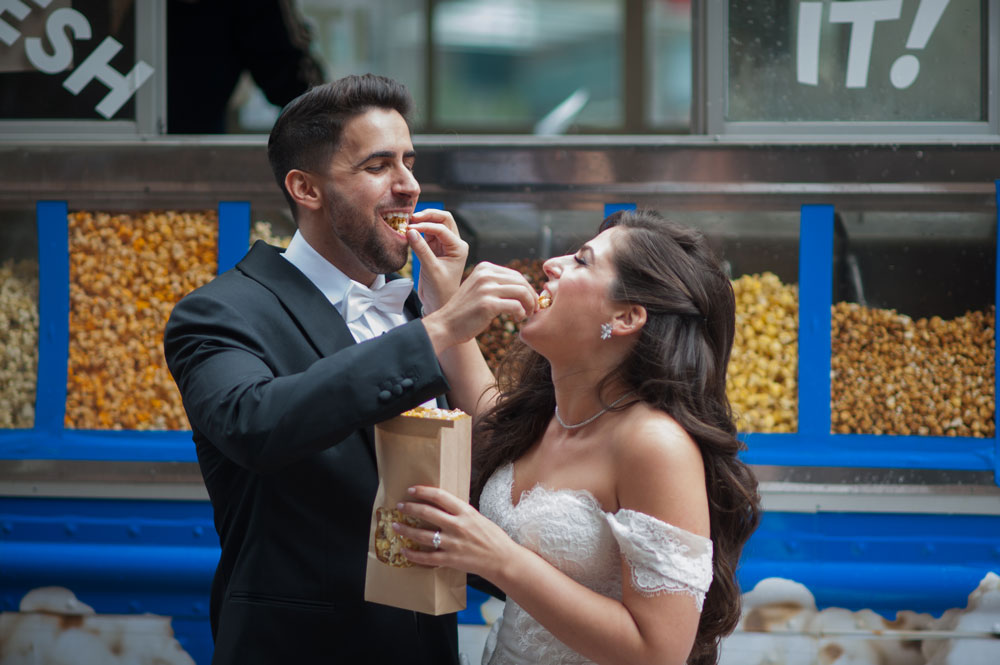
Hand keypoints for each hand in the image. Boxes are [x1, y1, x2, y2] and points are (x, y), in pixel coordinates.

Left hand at [394, 485, 514, 581]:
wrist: (502, 559)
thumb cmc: (493, 537)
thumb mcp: (477, 517)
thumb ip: (460, 513)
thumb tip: (443, 507)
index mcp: (465, 512)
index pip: (439, 496)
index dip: (423, 491)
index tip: (411, 490)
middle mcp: (457, 525)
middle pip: (427, 513)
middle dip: (410, 508)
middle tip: (399, 506)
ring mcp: (452, 543)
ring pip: (422, 535)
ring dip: (406, 530)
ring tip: (395, 526)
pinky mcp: (450, 559)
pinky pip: (427, 557)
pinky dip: (413, 554)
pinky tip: (404, 550)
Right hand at [406, 209, 467, 313]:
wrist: (438, 303)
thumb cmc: (440, 290)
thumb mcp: (431, 269)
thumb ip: (421, 249)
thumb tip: (410, 231)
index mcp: (459, 248)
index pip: (442, 229)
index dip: (426, 226)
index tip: (410, 228)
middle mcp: (454, 244)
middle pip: (443, 219)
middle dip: (428, 216)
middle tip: (411, 218)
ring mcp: (444, 245)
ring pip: (435, 224)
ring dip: (422, 222)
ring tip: (407, 223)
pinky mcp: (434, 249)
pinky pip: (426, 234)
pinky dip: (418, 231)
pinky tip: (408, 232)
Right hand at [421, 262, 536, 352]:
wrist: (445, 325)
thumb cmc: (465, 312)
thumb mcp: (479, 289)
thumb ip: (496, 284)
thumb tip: (524, 286)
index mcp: (484, 268)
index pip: (515, 274)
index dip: (527, 288)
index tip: (530, 300)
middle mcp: (485, 274)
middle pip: (521, 281)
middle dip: (532, 295)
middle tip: (534, 309)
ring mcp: (486, 288)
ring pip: (522, 292)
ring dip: (529, 304)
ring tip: (527, 314)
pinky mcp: (488, 304)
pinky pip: (516, 305)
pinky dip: (521, 313)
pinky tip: (518, 318)